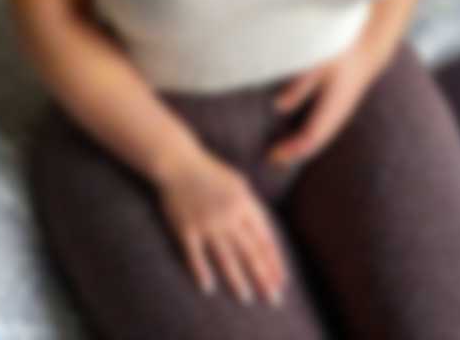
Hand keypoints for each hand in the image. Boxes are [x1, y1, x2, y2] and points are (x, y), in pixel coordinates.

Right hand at [157, 150, 288, 306]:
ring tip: (246, 298)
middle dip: (264, 277)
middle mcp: (228, 215)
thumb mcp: (238, 182)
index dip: (274, 261)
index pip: (264, 238)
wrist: (177, 161)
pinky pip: (195, 256)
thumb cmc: (209, 171)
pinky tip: (208, 288)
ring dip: (237, 280)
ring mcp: (206, 223)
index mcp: (244, 202)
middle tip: (274, 299)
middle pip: (250, 252)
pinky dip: (201, 272)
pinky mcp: (186, 229)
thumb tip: (265, 233)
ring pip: (226, 258)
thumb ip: (251, 206)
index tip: (282, 280)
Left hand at [266, 43, 377, 165]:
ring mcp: (340, 114)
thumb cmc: (340, 53)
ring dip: (300, 148)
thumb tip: (279, 106)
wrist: (367, 50)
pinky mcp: (339, 110)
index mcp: (333, 107)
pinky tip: (295, 140)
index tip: (272, 155)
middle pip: (314, 144)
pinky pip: (323, 131)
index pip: (310, 138)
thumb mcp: (317, 66)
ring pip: (320, 139)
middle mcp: (338, 116)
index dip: (291, 150)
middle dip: (293, 154)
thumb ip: (299, 86)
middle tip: (270, 159)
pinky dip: (307, 139)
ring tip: (280, 154)